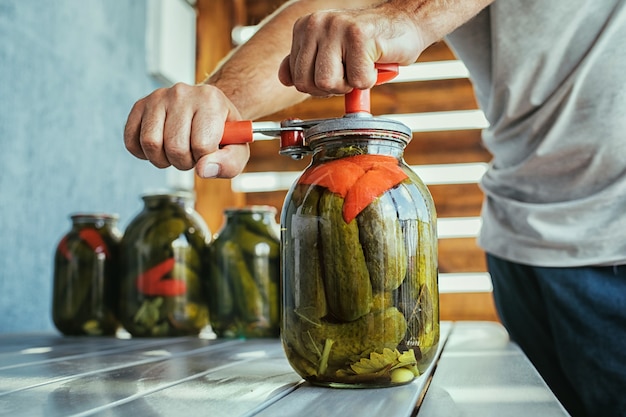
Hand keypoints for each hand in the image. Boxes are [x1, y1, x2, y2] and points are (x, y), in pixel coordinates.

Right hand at [123, 83, 249, 178]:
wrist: (209, 111)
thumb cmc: (223, 133)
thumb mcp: (238, 149)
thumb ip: (229, 163)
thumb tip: (203, 170)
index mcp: (211, 100)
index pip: (202, 146)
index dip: (206, 159)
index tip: (210, 151)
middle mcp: (182, 92)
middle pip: (175, 147)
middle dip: (184, 162)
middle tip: (193, 153)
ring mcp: (158, 97)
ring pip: (150, 143)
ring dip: (163, 159)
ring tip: (177, 150)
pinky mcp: (140, 105)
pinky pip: (131, 140)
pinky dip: (143, 153)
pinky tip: (159, 148)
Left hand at [278, 4, 423, 95]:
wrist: (406, 24)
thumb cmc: (369, 43)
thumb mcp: (330, 52)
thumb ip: (306, 63)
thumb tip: (284, 78)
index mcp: (304, 28)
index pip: (296, 78)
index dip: (320, 86)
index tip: (338, 71)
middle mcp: (315, 24)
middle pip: (309, 84)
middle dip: (333, 88)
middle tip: (351, 71)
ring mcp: (336, 27)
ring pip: (328, 83)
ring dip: (351, 84)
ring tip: (362, 65)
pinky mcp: (359, 35)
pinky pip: (358, 80)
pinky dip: (370, 79)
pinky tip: (375, 60)